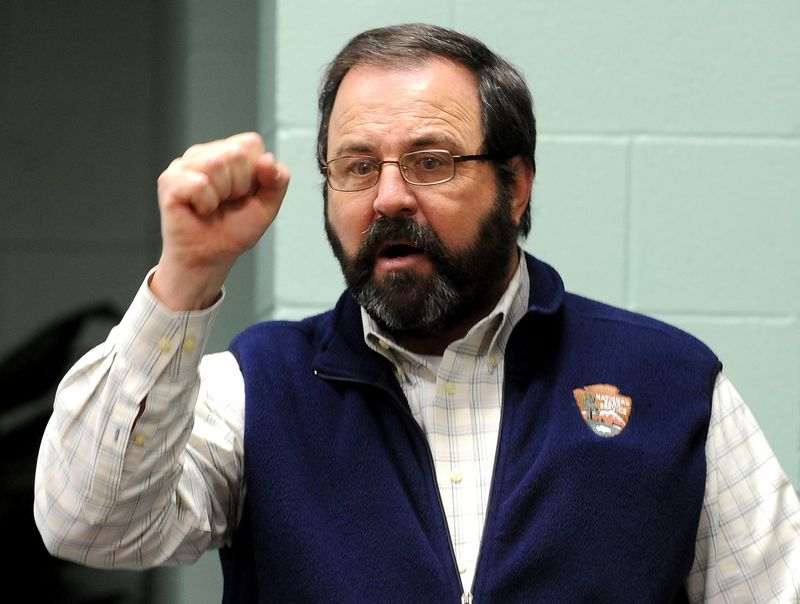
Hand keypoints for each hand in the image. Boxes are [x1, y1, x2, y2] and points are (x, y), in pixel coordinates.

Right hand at [150, 132, 289, 309]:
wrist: (211, 257)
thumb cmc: (234, 230)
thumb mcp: (267, 205)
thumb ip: (277, 181)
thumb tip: (267, 159)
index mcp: (228, 152)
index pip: (251, 143)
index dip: (255, 173)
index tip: (244, 194)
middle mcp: (205, 153)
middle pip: (235, 152)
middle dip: (239, 185)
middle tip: (227, 202)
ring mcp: (184, 165)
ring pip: (215, 164)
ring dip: (222, 194)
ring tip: (213, 206)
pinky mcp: (169, 180)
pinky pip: (199, 184)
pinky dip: (205, 203)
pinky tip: (199, 210)